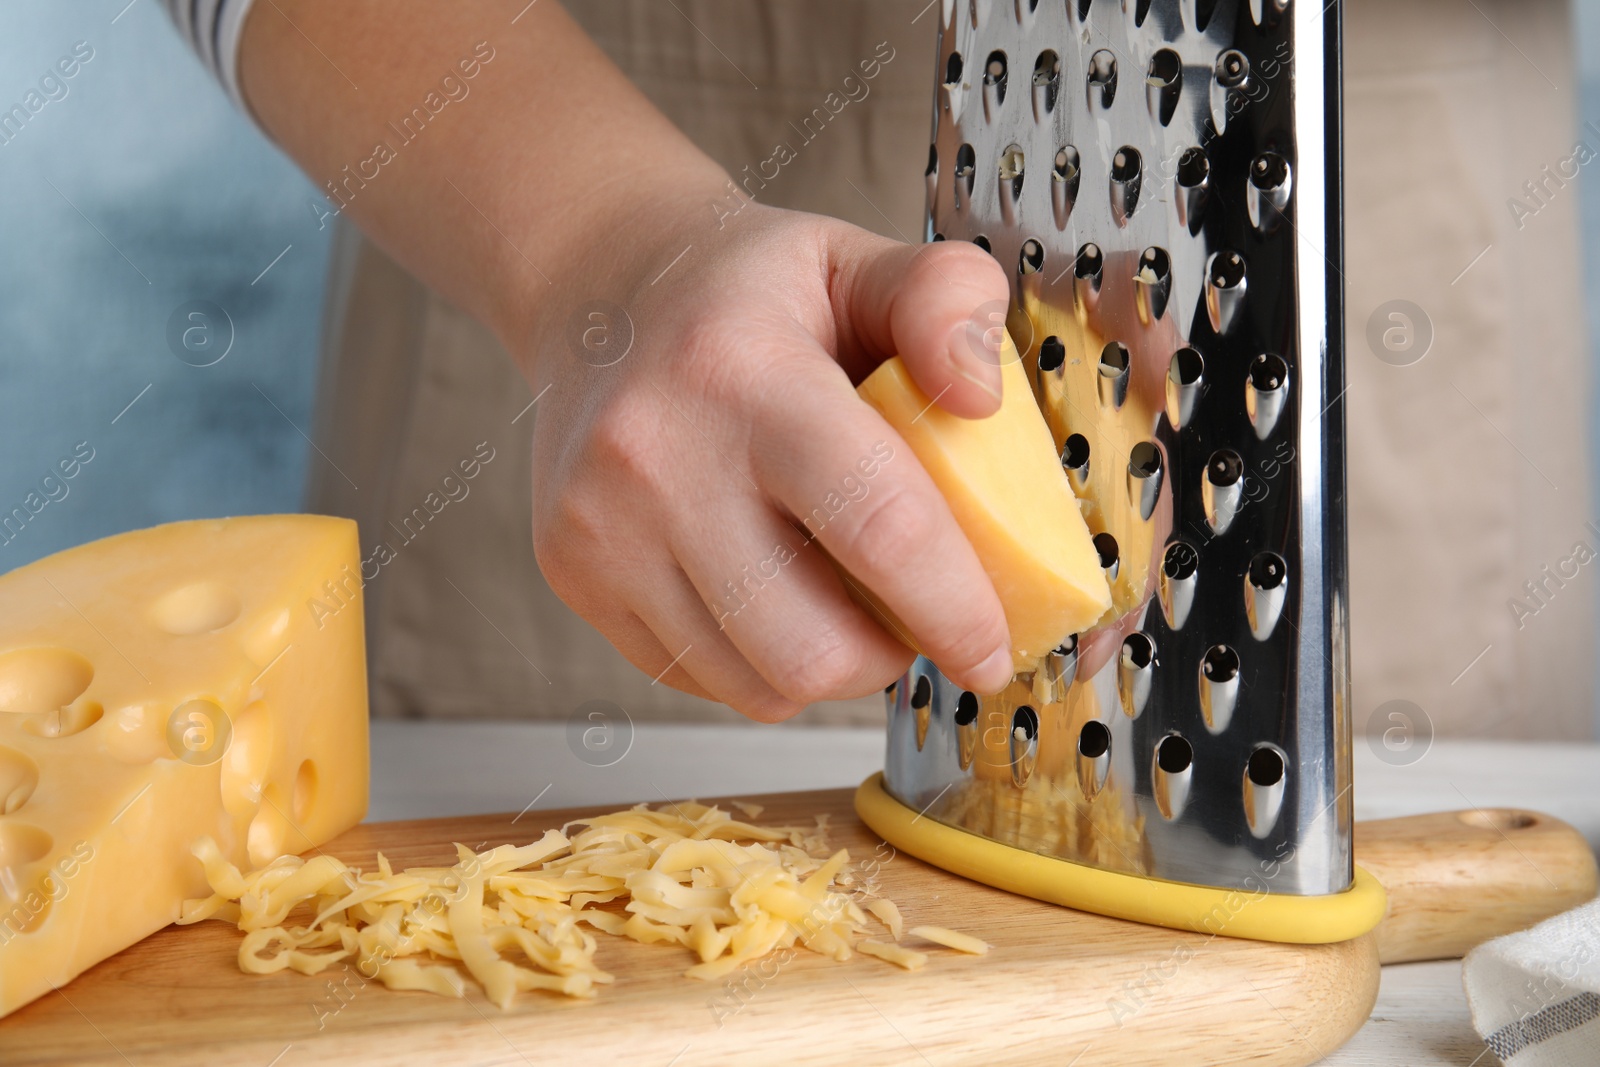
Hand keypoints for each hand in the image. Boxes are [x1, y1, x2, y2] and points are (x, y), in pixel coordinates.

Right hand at [525, 197, 1017, 720]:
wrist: (600, 293)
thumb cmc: (746, 289)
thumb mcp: (859, 258)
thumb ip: (945, 300)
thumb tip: (982, 399)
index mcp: (742, 371)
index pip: (876, 524)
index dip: (954, 609)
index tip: (993, 649)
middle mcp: (655, 456)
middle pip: (812, 644)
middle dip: (890, 657)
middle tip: (913, 619)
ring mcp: (602, 526)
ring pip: (757, 684)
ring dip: (827, 669)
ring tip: (844, 606)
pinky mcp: (573, 573)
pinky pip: (698, 677)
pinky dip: (758, 665)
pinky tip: (772, 597)